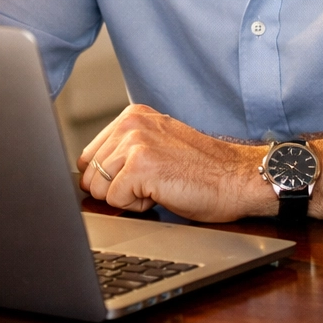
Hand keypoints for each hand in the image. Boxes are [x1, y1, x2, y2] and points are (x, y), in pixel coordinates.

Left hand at [77, 104, 276, 221]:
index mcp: (132, 116)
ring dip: (128, 198)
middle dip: (116, 189)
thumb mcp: (157, 145)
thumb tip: (87, 174)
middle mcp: (131, 123)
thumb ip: (124, 150)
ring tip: (159, 186)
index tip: (138, 178)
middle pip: (89, 175)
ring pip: (100, 189)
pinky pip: (116, 201)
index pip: (88, 157)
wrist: (235, 178)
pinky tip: (163, 193)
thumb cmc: (201, 170)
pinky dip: (138, 206)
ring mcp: (135, 142)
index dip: (109, 178)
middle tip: (153, 182)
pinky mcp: (140, 166)